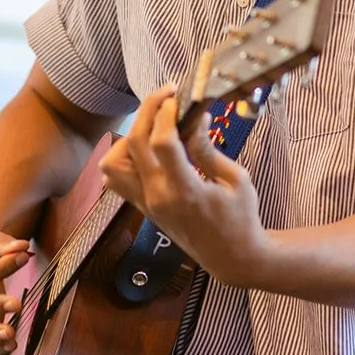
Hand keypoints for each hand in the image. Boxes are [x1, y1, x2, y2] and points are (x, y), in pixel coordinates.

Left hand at [99, 85, 268, 287]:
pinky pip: (117, 180)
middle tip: (165, 97)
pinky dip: (123, 158)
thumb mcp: (236, 179)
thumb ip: (209, 149)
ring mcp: (146, 205)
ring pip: (113, 164)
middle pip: (133, 144)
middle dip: (147, 111)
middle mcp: (158, 198)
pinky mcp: (143, 208)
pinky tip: (146, 148)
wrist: (232, 257)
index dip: (166, 113)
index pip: (162, 142)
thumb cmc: (241, 218)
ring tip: (154, 125)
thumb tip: (195, 117)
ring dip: (129, 137)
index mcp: (186, 191)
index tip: (178, 97)